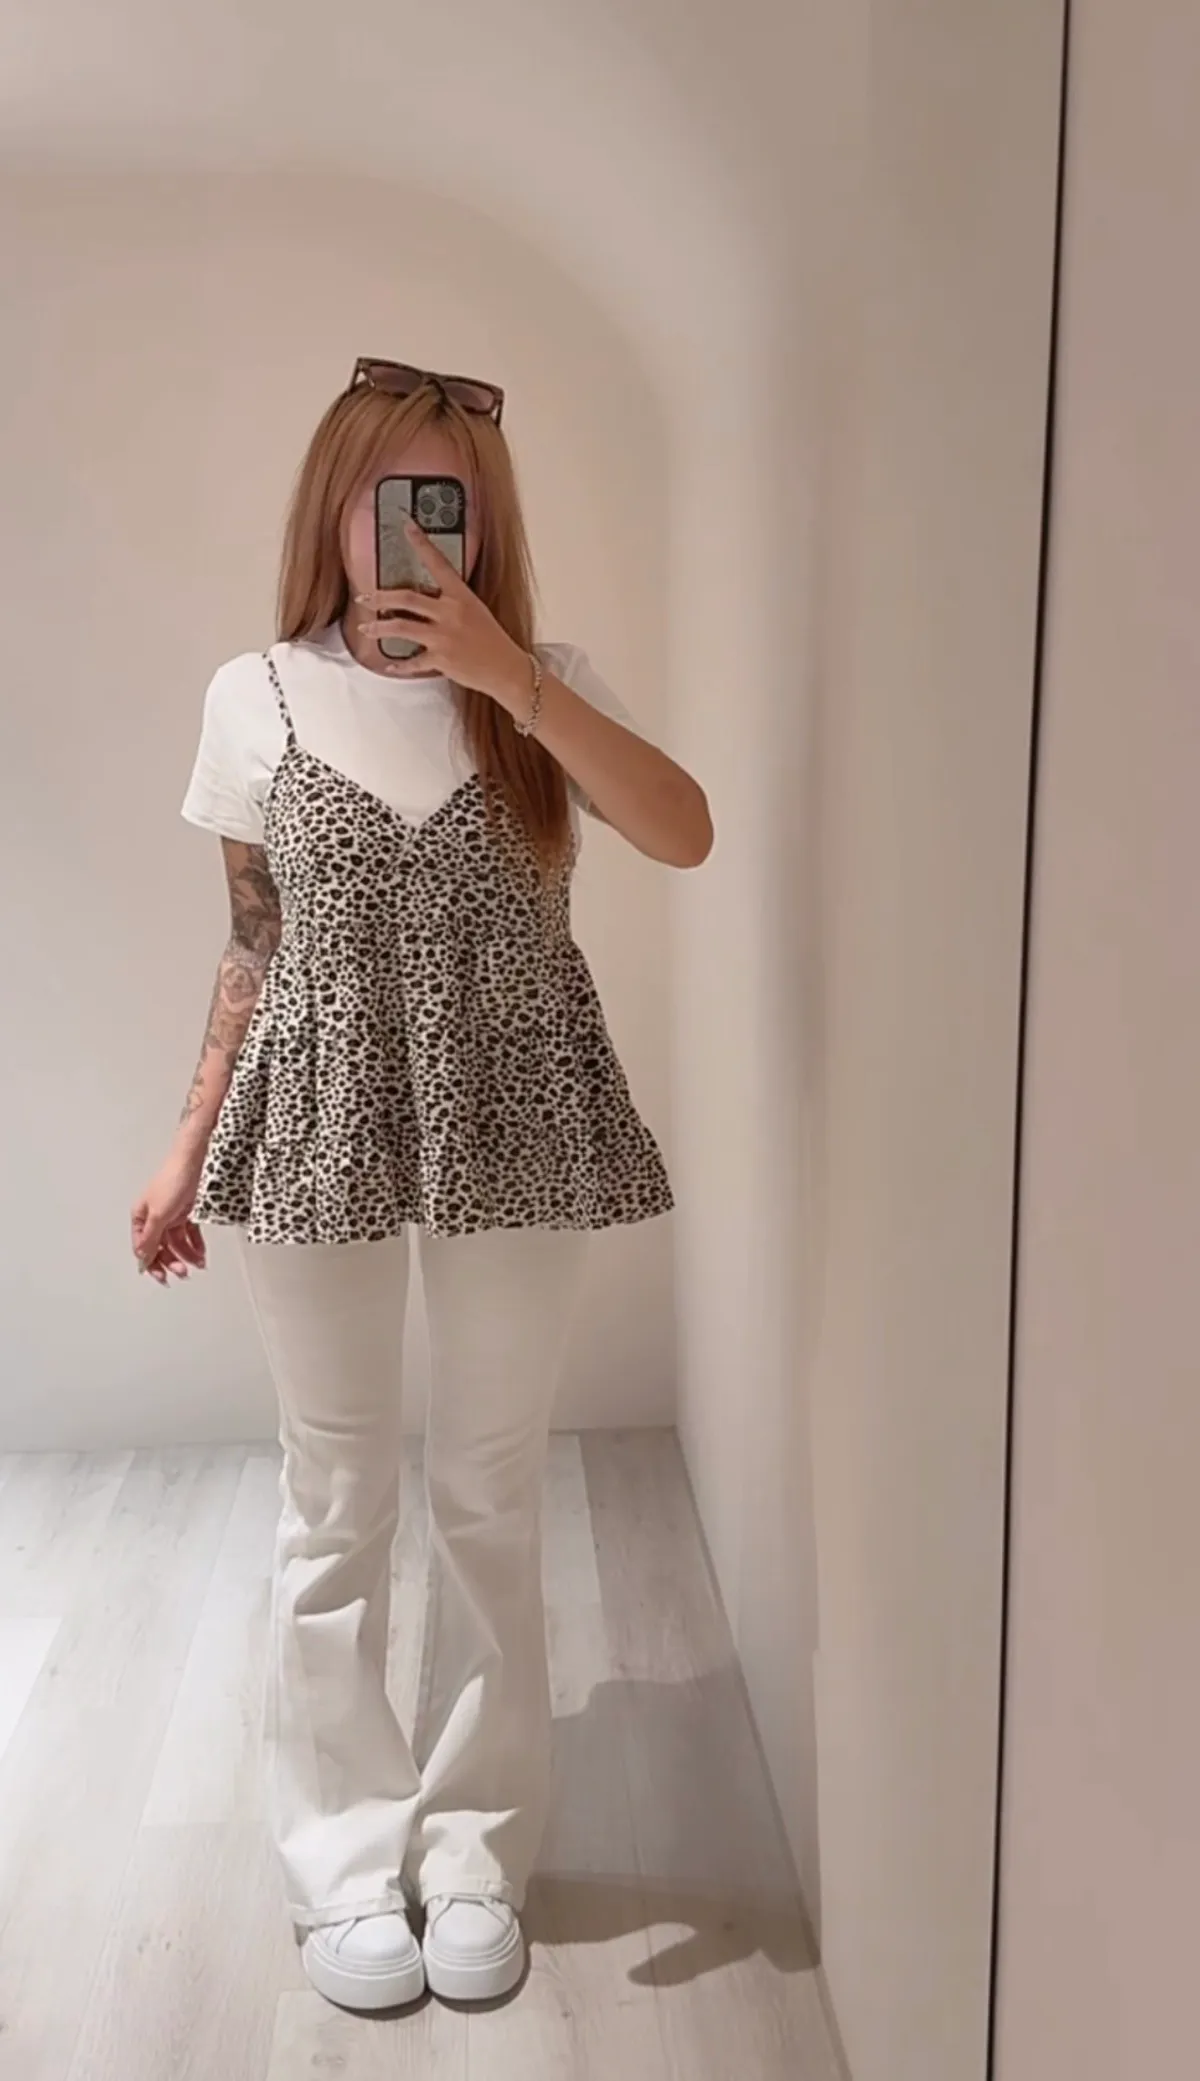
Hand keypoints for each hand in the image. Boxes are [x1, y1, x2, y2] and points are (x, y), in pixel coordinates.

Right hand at [131, 1144, 207, 1286]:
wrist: (195, 1161)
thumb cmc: (173, 1179)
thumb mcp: (159, 1215)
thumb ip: (151, 1239)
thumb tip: (143, 1258)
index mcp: (141, 1217)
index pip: (143, 1248)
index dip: (152, 1264)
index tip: (163, 1278)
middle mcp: (155, 1217)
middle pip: (161, 1247)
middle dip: (172, 1261)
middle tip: (183, 1272)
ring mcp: (171, 1215)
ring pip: (177, 1243)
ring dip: (187, 1255)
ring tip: (198, 1263)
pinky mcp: (187, 1212)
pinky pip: (190, 1234)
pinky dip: (195, 1244)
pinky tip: (201, 1253)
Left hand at [355, 522, 535, 713]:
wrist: (506, 668)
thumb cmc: (491, 639)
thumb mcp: (475, 611)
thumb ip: (451, 602)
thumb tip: (426, 599)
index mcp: (460, 596)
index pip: (439, 563)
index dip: (422, 544)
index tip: (408, 527)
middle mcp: (450, 613)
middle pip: (407, 598)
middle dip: (380, 597)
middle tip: (364, 597)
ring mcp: (444, 636)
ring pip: (402, 627)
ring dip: (379, 628)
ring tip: (365, 628)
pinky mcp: (441, 659)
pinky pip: (413, 662)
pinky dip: (400, 666)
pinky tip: (390, 666)